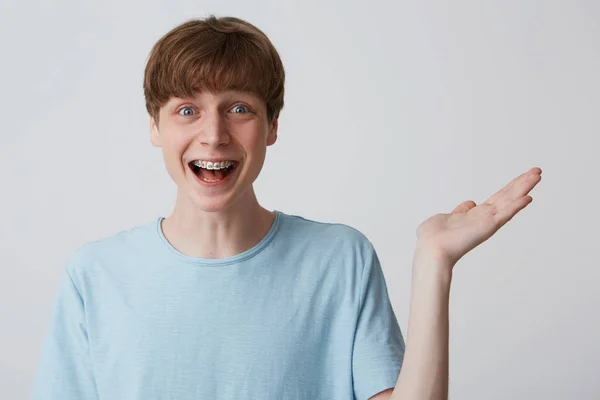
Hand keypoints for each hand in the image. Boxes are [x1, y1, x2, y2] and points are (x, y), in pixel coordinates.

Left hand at [415, 167, 541, 266]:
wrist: (431, 249)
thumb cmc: (431, 238)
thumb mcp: (445, 218)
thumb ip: (458, 212)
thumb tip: (469, 204)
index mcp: (474, 216)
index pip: (497, 199)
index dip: (509, 189)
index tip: (520, 180)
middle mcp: (483, 218)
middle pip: (507, 197)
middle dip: (521, 183)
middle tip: (536, 171)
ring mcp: (487, 222)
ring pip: (509, 201)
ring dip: (523, 187)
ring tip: (537, 175)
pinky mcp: (487, 226)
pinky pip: (504, 214)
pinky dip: (516, 206)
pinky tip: (528, 197)